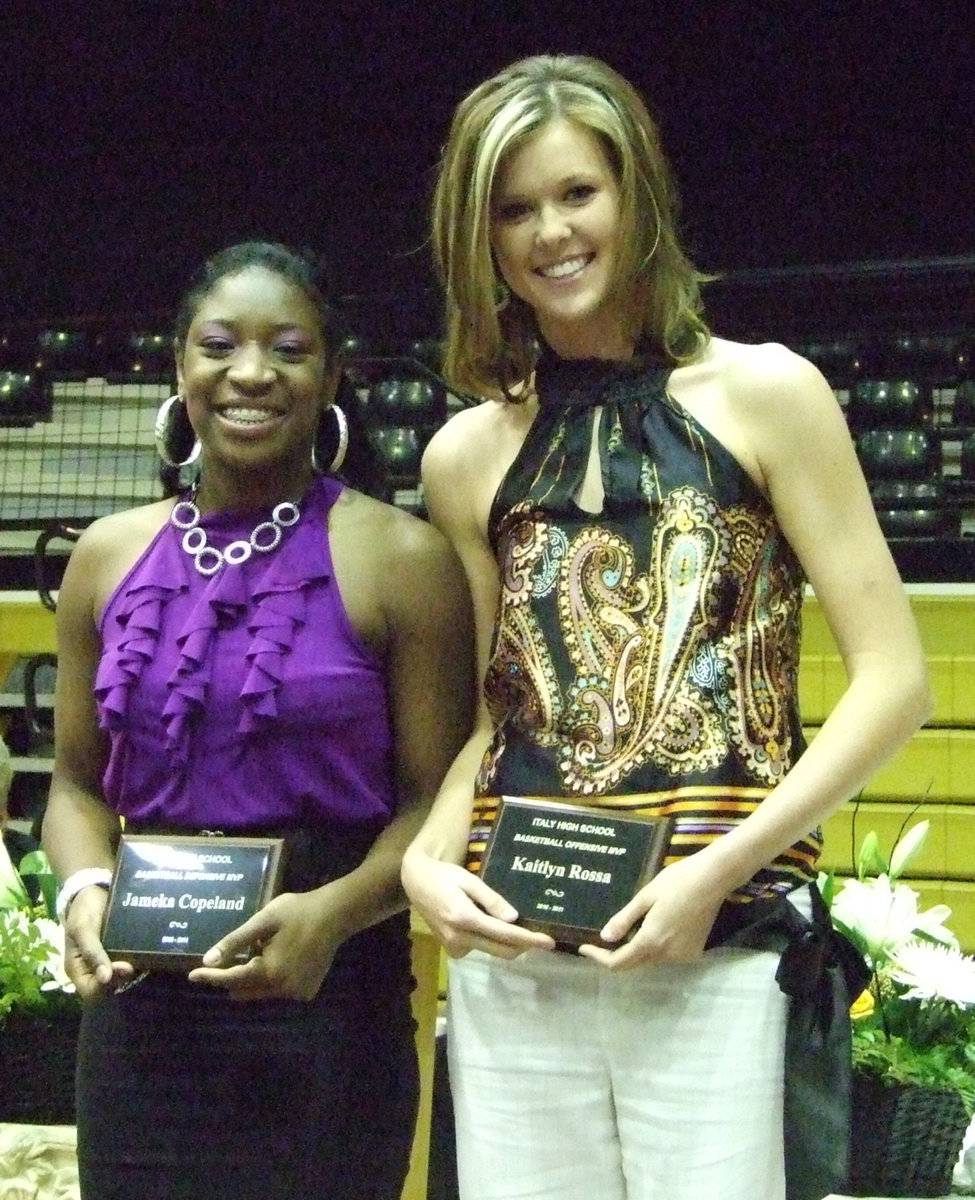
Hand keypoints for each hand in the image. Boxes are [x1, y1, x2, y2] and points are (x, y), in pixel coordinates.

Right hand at [62, 885, 135, 998]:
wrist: (93, 890)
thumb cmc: (82, 910)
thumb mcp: (83, 929)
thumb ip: (92, 952)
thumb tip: (105, 978)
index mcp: (77, 969)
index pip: (92, 991)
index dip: (108, 986)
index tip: (124, 968)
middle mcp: (93, 970)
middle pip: (109, 987)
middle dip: (123, 978)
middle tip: (135, 962)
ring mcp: (107, 961)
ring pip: (121, 976)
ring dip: (133, 970)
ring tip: (145, 958)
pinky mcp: (120, 951)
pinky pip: (129, 961)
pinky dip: (138, 959)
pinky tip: (148, 952)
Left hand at [187, 890, 343, 1001]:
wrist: (337, 914)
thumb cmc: (298, 912)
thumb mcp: (264, 921)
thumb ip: (236, 941)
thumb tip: (209, 960)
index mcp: (270, 972)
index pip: (232, 979)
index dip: (210, 977)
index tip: (191, 975)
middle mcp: (283, 989)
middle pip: (246, 988)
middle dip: (234, 975)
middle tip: (231, 955)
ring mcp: (297, 993)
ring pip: (263, 990)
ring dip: (256, 975)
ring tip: (265, 948)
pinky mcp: (307, 992)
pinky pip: (279, 989)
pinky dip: (274, 977)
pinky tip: (283, 956)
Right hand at [401, 846, 554, 959]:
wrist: (416, 883)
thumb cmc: (444, 875)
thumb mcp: (469, 880)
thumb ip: (491, 900)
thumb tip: (514, 918)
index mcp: (464, 918)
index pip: (504, 934)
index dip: (529, 939)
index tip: (548, 942)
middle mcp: (459, 937)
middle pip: (501, 950)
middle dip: (524, 946)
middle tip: (541, 936)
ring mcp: (454, 947)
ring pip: (491, 951)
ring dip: (507, 942)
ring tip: (515, 925)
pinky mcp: (451, 950)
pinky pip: (479, 948)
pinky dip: (490, 940)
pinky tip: (488, 923)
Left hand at [577, 854, 726, 970]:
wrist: (713, 879)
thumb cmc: (676, 881)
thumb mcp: (645, 897)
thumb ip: (624, 919)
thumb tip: (605, 938)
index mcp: (651, 940)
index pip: (619, 962)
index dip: (599, 958)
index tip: (585, 947)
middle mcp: (667, 955)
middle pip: (635, 963)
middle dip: (617, 954)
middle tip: (602, 939)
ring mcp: (683, 956)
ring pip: (652, 959)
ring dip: (639, 949)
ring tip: (632, 927)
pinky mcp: (694, 952)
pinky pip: (668, 955)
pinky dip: (658, 946)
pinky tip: (656, 927)